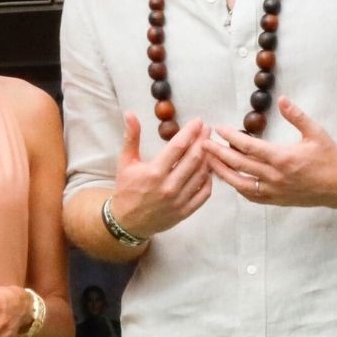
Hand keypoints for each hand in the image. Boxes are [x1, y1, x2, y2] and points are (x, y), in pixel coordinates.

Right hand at [108, 113, 211, 238]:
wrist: (127, 221)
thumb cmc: (126, 189)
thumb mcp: (125, 162)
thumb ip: (131, 137)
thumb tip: (130, 114)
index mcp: (154, 172)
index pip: (178, 146)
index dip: (191, 132)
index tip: (198, 122)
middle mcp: (169, 186)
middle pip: (194, 159)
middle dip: (203, 141)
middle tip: (208, 129)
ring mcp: (179, 200)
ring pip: (201, 175)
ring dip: (208, 158)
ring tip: (211, 145)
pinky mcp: (185, 212)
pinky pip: (204, 194)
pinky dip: (209, 180)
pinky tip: (208, 169)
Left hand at [205, 96, 336, 206]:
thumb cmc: (330, 157)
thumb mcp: (315, 132)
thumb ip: (296, 116)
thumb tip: (282, 99)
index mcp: (282, 158)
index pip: (248, 146)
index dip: (230, 137)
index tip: (218, 129)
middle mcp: (274, 176)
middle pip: (238, 164)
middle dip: (218, 153)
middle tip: (203, 144)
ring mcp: (274, 191)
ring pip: (240, 183)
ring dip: (222, 172)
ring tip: (208, 162)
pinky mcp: (276, 201)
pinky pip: (250, 195)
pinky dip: (237, 187)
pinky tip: (229, 179)